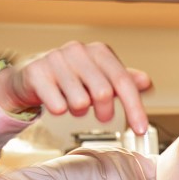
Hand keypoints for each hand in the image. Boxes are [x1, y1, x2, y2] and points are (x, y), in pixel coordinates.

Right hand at [0, 41, 153, 133]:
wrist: (31, 75)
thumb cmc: (71, 77)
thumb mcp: (101, 78)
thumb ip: (124, 81)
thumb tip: (146, 83)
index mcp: (98, 51)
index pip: (123, 81)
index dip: (134, 108)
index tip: (140, 129)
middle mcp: (78, 50)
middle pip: (103, 93)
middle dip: (104, 112)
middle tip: (101, 115)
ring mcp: (56, 59)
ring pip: (80, 102)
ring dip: (79, 112)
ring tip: (73, 103)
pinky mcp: (36, 72)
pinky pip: (58, 106)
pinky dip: (60, 111)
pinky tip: (57, 101)